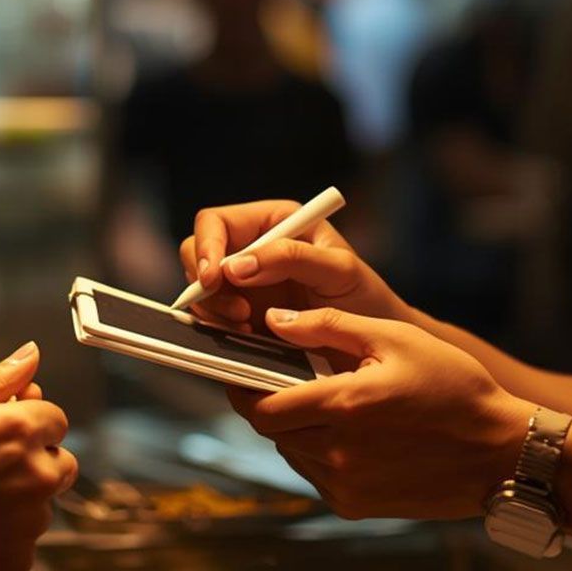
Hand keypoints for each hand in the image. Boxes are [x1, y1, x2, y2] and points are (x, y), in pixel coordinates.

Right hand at [0, 342, 77, 570]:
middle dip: (31, 457)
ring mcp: (27, 527)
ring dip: (18, 496)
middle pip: (58, 460)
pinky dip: (3, 533)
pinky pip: (23, 540)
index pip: (54, 416)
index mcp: (15, 432)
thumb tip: (29, 355)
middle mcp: (33, 480)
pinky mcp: (16, 564)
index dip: (24, 418)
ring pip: (42, 503)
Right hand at [178, 199, 410, 331]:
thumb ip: (291, 257)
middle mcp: (251, 250)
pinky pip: (211, 318)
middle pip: (197, 255)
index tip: (215, 278)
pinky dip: (219, 329)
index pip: (216, 223)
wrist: (373, 347)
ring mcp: (243, 285)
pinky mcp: (241, 317)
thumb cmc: (366, 300)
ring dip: (214, 311)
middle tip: (238, 314)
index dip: (207, 246)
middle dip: (206, 286)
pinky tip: (247, 337)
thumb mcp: (339, 269)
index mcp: (272, 223)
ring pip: (200, 291)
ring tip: (248, 328)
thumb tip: (236, 265)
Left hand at [228, 307, 528, 520]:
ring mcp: (345, 485)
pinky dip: (317, 451)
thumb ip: (327, 326)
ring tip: (325, 400)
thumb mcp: (394, 338)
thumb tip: (274, 320)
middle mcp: (336, 453)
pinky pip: (314, 474)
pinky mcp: (355, 506)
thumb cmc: (453, 387)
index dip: (241, 385)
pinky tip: (346, 431)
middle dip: (268, 401)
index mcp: (342, 406)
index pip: (258, 404)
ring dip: (295, 426)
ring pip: (290, 451)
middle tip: (285, 377)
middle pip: (271, 428)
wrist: (500, 452)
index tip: (241, 366)